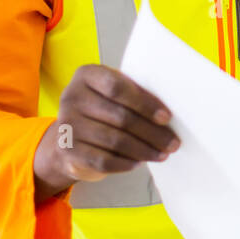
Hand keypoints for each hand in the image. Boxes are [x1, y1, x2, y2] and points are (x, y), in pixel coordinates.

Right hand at [32, 64, 179, 201]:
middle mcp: (72, 97)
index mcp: (87, 75)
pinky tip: (139, 162)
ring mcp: (67, 124)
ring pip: (115, 141)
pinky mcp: (67, 150)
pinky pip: (103, 160)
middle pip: (121, 117)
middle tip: (172, 143)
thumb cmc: (102, 109)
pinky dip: (125, 163)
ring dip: (144, 150)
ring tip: (162, 154)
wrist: (68, 134)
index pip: (118, 88)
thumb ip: (135, 95)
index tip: (166, 117)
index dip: (145, 104)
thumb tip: (168, 116)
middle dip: (153, 133)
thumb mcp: (114, 93)